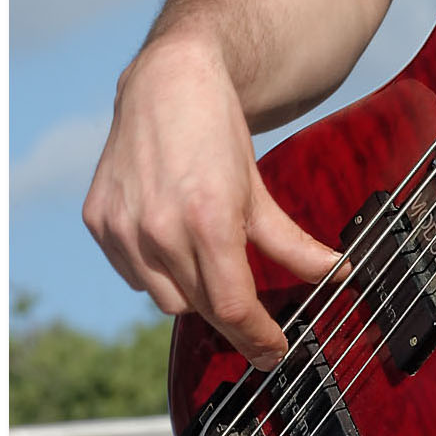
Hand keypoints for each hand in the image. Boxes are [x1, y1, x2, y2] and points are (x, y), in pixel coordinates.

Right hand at [83, 32, 340, 369]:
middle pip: (202, 308)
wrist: (168, 83)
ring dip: (194, 293)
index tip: (274, 352)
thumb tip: (336, 274)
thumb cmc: (217, 133)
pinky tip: (173, 243)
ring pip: (166, 299)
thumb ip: (293, 242)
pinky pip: (134, 276)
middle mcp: (159, 229)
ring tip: (212, 262)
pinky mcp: (98, 222)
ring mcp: (123, 228)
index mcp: (208, 219)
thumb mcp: (260, 190)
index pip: (234, 307)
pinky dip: (158, 272)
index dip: (258, 337)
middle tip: (257, 322)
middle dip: (233, 318)